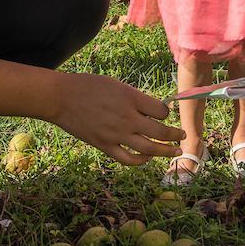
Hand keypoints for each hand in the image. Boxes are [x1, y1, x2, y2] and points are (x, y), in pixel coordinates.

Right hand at [50, 73, 185, 165]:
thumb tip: (153, 111)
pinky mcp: (105, 146)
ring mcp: (116, 134)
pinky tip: (147, 158)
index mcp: (131, 98)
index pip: (161, 111)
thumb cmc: (88, 86)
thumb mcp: (116, 85)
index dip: (166, 113)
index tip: (164, 114)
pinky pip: (128, 159)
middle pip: (161, 132)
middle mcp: (127, 118)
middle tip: (182, 136)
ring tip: (175, 151)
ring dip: (165, 151)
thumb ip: (135, 98)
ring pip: (149, 149)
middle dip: (175, 135)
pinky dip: (141, 161)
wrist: (61, 98)